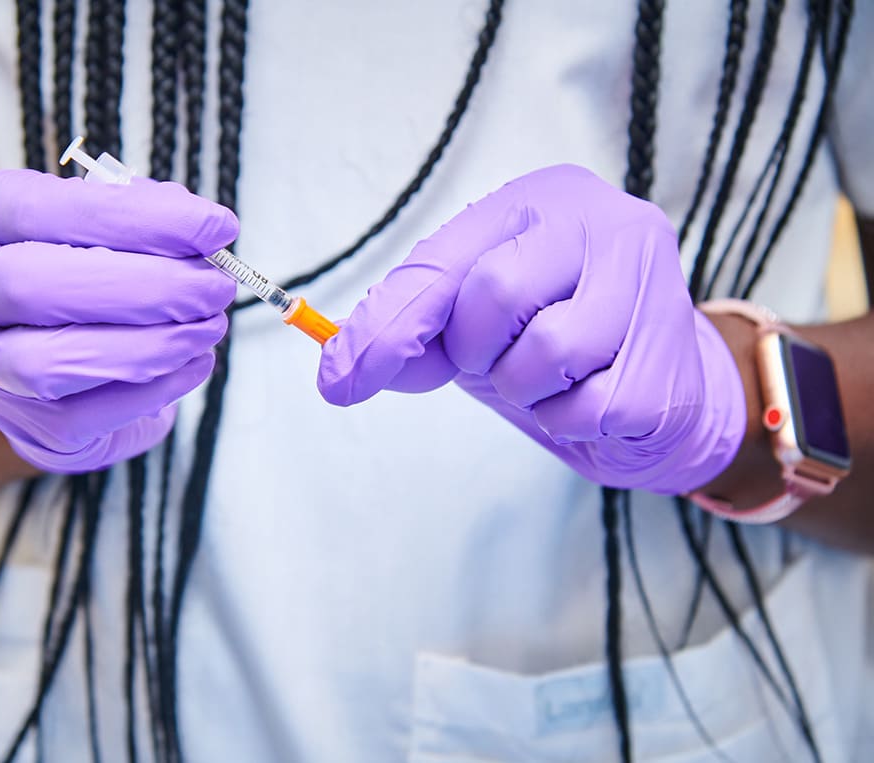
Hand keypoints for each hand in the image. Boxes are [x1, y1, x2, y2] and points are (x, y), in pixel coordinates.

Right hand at [0, 170, 237, 472]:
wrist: (29, 349)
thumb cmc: (72, 266)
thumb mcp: (93, 219)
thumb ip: (140, 212)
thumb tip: (204, 231)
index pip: (46, 209)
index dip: (139, 218)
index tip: (214, 227)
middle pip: (32, 286)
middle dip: (144, 287)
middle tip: (213, 286)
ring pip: (50, 365)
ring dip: (150, 345)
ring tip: (208, 326)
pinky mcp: (28, 426)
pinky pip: (85, 416)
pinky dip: (153, 389)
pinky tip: (192, 362)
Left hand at [318, 164, 744, 493]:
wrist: (658, 390)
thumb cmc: (553, 340)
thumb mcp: (474, 326)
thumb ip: (412, 336)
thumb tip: (340, 373)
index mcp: (542, 200)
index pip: (444, 260)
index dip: (389, 323)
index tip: (342, 379)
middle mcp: (605, 221)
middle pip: (496, 292)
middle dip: (479, 349)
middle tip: (501, 357)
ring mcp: (650, 281)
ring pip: (547, 350)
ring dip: (526, 388)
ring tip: (551, 376)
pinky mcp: (670, 352)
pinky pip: (587, 406)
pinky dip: (569, 420)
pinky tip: (591, 399)